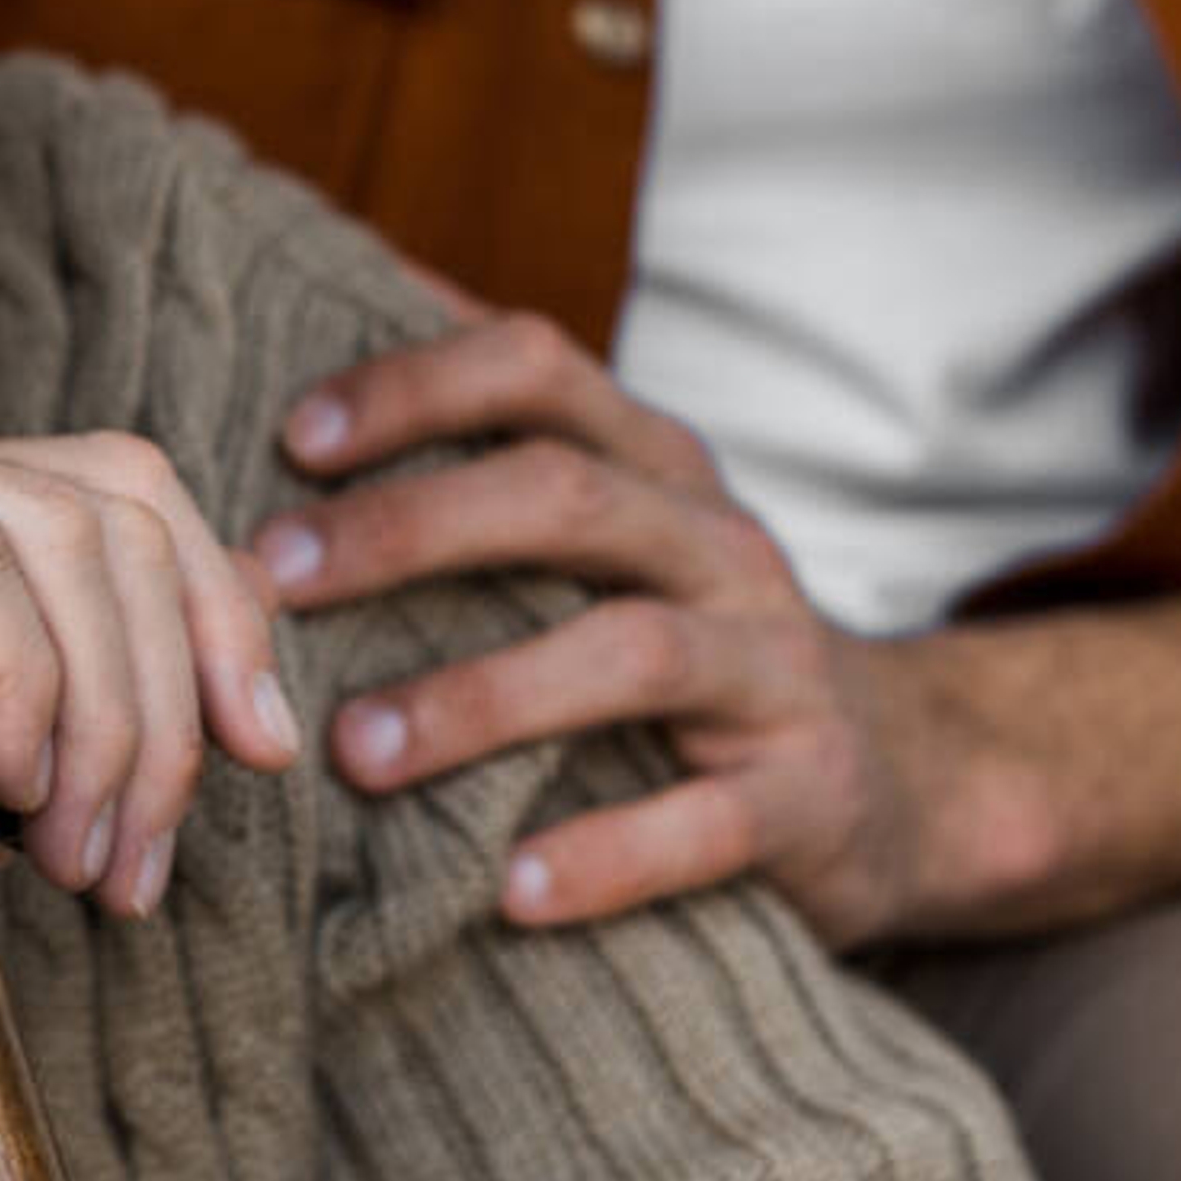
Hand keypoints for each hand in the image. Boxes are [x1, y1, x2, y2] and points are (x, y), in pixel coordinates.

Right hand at [0, 411, 302, 1001]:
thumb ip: (90, 672)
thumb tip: (254, 653)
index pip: (109, 481)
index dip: (215, 605)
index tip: (263, 747)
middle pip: (96, 503)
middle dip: (165, 693)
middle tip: (135, 856)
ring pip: (41, 525)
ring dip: (101, 710)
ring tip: (80, 851)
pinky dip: (18, 672)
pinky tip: (4, 778)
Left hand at [254, 291, 936, 948]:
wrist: (903, 780)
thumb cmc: (689, 636)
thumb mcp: (615, 527)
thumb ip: (493, 438)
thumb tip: (348, 291)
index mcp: (654, 465)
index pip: (538, 368)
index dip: (415, 387)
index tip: (292, 441)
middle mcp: (717, 543)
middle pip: (568, 497)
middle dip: (411, 528)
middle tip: (277, 585)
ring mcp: (774, 666)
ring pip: (632, 653)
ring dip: (480, 699)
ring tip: (355, 752)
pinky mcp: (810, 796)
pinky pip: (707, 824)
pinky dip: (605, 856)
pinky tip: (506, 889)